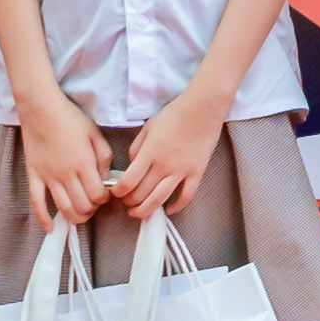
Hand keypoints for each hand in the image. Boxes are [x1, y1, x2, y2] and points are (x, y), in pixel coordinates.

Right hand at [12, 83, 113, 228]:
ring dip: (74, 217)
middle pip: (82, 206)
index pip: (97, 195)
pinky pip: (36, 202)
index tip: (105, 194)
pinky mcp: (33, 176)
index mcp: (83, 163)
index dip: (104, 199)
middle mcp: (65, 174)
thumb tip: (105, 179)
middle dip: (92, 209)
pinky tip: (50, 228)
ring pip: (62, 209)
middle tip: (94, 203)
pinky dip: (42, 218)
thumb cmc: (70, 119)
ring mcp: (47, 177)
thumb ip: (103, 158)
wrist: (40, 109)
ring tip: (81, 215)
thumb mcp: (95, 134)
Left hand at [111, 86, 226, 225]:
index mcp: (149, 152)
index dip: (118, 192)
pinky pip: (186, 196)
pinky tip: (169, 209)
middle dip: (129, 202)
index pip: (128, 182)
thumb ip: (136, 149)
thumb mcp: (147, 128)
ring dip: (146, 211)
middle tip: (125, 202)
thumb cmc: (175, 114)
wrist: (203, 108)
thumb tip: (131, 167)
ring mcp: (182, 171)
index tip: (115, 192)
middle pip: (141, 194)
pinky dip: (176, 207)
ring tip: (139, 212)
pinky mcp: (197, 173)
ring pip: (160, 200)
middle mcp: (164, 165)